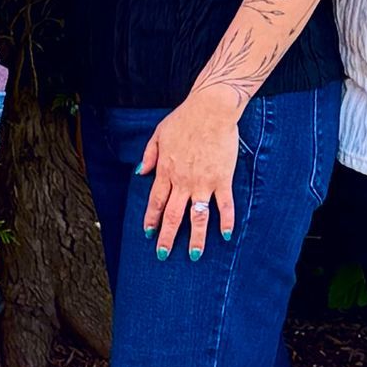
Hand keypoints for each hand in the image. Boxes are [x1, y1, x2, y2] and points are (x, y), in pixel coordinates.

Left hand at [140, 89, 239, 260]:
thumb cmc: (184, 119)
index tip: (147, 233)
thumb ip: (149, 156)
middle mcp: (183, 181)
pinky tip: (225, 235)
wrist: (210, 110)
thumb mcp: (158, 134)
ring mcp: (204, 182)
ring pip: (198, 216)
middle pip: (173, 215)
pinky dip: (226, 221)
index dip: (151, 219)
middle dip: (167, 237)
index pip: (156, 201)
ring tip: (194, 256)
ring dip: (196, 238)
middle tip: (163, 254)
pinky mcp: (223, 179)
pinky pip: (225, 205)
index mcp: (166, 170)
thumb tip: (140, 173)